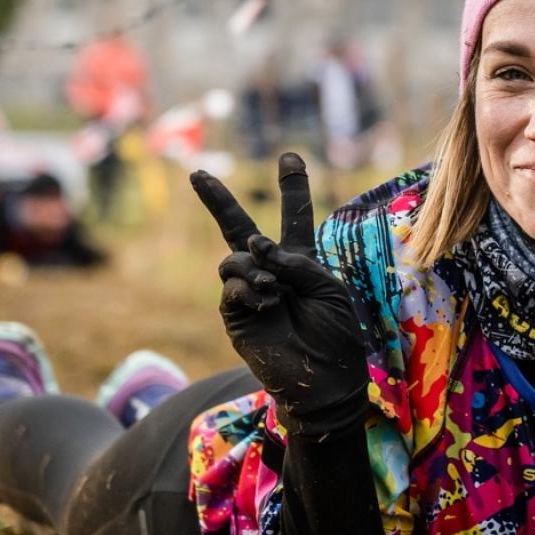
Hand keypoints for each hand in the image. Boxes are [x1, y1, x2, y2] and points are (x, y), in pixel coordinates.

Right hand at [191, 154, 368, 438]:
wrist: (323, 379)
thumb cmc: (336, 333)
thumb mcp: (328, 287)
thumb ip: (295, 260)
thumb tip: (255, 248)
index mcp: (300, 261)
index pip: (294, 217)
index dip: (292, 188)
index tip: (289, 156)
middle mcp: (270, 271)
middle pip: (240, 228)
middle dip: (219, 201)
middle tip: (198, 173)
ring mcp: (249, 291)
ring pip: (233, 258)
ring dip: (253, 266)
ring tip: (275, 289)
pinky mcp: (235, 314)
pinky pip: (230, 286)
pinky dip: (248, 287)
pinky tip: (267, 301)